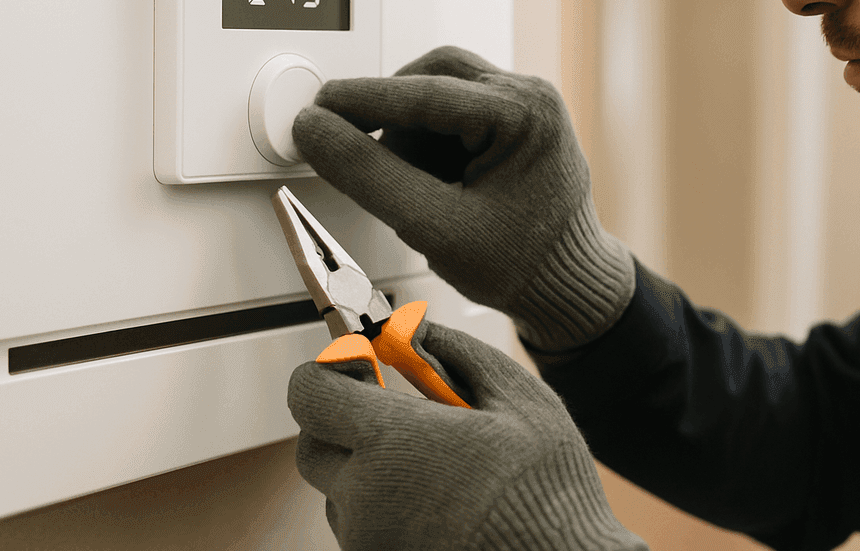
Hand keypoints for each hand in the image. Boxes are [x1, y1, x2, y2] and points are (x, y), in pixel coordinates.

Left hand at [287, 321, 647, 550]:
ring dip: (365, 471)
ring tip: (430, 466)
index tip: (364, 364)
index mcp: (393, 444)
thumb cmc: (549, 491)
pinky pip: (363, 530)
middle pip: (313, 446)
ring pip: (337, 495)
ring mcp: (369, 542)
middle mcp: (365, 499)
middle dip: (341, 420)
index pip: (310, 393)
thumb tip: (413, 329)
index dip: (332, 369)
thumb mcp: (520, 398)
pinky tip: (437, 502)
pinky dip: (385, 509)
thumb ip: (456, 353)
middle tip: (392, 410)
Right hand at [292, 45, 634, 351]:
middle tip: (349, 146)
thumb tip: (316, 131)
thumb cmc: (524, 266)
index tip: (316, 109)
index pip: (422, 91)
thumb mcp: (433, 226)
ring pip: (441, 92)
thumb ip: (369, 175)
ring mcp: (527, 108)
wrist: (568, 289)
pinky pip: (457, 112)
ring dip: (410, 132)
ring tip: (413, 190)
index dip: (359, 100)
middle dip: (388, 116)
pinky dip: (429, 142)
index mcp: (525, 114)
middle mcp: (531, 98)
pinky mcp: (516, 124)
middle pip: (432, 78)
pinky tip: (432, 185)